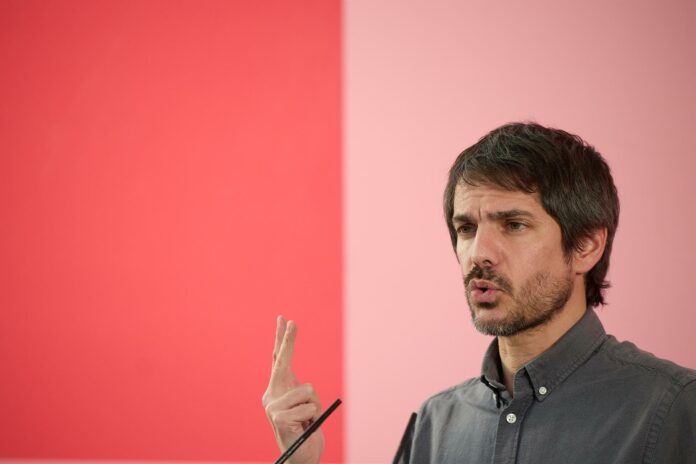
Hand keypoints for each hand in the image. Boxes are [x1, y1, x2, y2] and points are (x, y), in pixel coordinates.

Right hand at [262, 316, 323, 463]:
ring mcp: (272, 406)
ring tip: (308, 419)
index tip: (284, 318)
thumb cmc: (306, 430)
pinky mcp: (278, 417)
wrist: (301, 456)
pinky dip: (312, 415)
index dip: (281, 338)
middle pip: (281, 362)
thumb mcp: (307, 406)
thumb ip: (302, 393)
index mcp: (278, 389)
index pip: (278, 359)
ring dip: (315, 405)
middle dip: (288, 341)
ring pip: (307, 389)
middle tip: (292, 320)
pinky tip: (304, 425)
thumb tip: (307, 386)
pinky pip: (309, 406)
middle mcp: (271, 395)